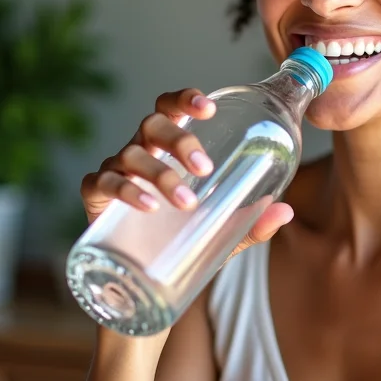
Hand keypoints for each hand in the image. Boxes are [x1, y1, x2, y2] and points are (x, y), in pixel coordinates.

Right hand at [80, 88, 292, 259]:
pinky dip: (126, 190)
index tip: (209, 108)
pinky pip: (104, 182)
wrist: (143, 281)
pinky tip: (148, 206)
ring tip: (187, 202)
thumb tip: (283, 212)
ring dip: (161, 174)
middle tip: (206, 167)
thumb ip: (251, 223)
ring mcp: (115, 170)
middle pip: (153, 125)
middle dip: (180, 139)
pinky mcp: (96, 196)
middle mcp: (141, 150)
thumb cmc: (181, 239)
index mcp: (167, 147)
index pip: (171, 108)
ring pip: (132, 154)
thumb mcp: (222, 233)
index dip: (185, 99)